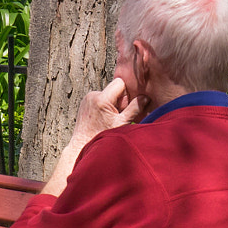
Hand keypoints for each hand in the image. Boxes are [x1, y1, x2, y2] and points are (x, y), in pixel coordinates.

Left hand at [40, 79, 146, 197]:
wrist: (82, 145)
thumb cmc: (102, 137)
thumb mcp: (122, 124)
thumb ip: (135, 108)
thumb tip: (146, 97)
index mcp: (102, 99)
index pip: (120, 82)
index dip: (128, 93)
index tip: (128, 106)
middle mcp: (92, 95)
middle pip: (114, 88)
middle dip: (121, 100)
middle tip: (119, 116)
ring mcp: (87, 98)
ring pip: (108, 94)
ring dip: (113, 103)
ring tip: (111, 119)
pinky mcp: (85, 102)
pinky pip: (100, 98)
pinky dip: (106, 106)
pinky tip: (104, 119)